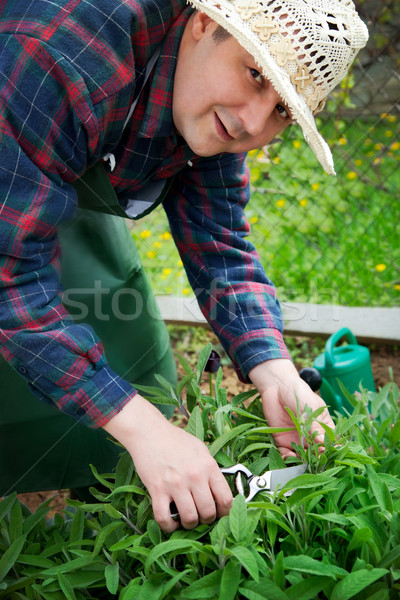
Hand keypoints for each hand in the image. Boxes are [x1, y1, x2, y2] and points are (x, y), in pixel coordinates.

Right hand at [103, 394, 232, 531]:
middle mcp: (195, 476)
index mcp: (208, 466)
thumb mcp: (201, 449)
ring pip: (190, 519)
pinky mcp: (157, 489)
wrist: (150, 432)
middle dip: (207, 520)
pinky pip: (164, 518)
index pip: (226, 499)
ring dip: (190, 525)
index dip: (225, 513)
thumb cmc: (176, 440)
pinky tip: (170, 523)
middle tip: (201, 518)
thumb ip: (210, 469)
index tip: (220, 515)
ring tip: (187, 520)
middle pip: (209, 512)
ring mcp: (175, 484)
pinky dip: (169, 527)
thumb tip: (219, 491)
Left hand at [249, 359, 334, 458]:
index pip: (331, 442)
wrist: (277, 386)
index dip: (332, 451)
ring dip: (303, 463)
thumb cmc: (299, 392)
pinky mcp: (283, 441)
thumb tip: (324, 442)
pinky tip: (289, 458)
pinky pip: (287, 455)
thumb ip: (316, 425)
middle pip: (318, 453)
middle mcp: (312, 437)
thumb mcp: (310, 407)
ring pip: (303, 458)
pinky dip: (288, 460)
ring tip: (302, 463)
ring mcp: (298, 440)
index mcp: (324, 427)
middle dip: (317, 460)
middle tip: (315, 463)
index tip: (330, 455)